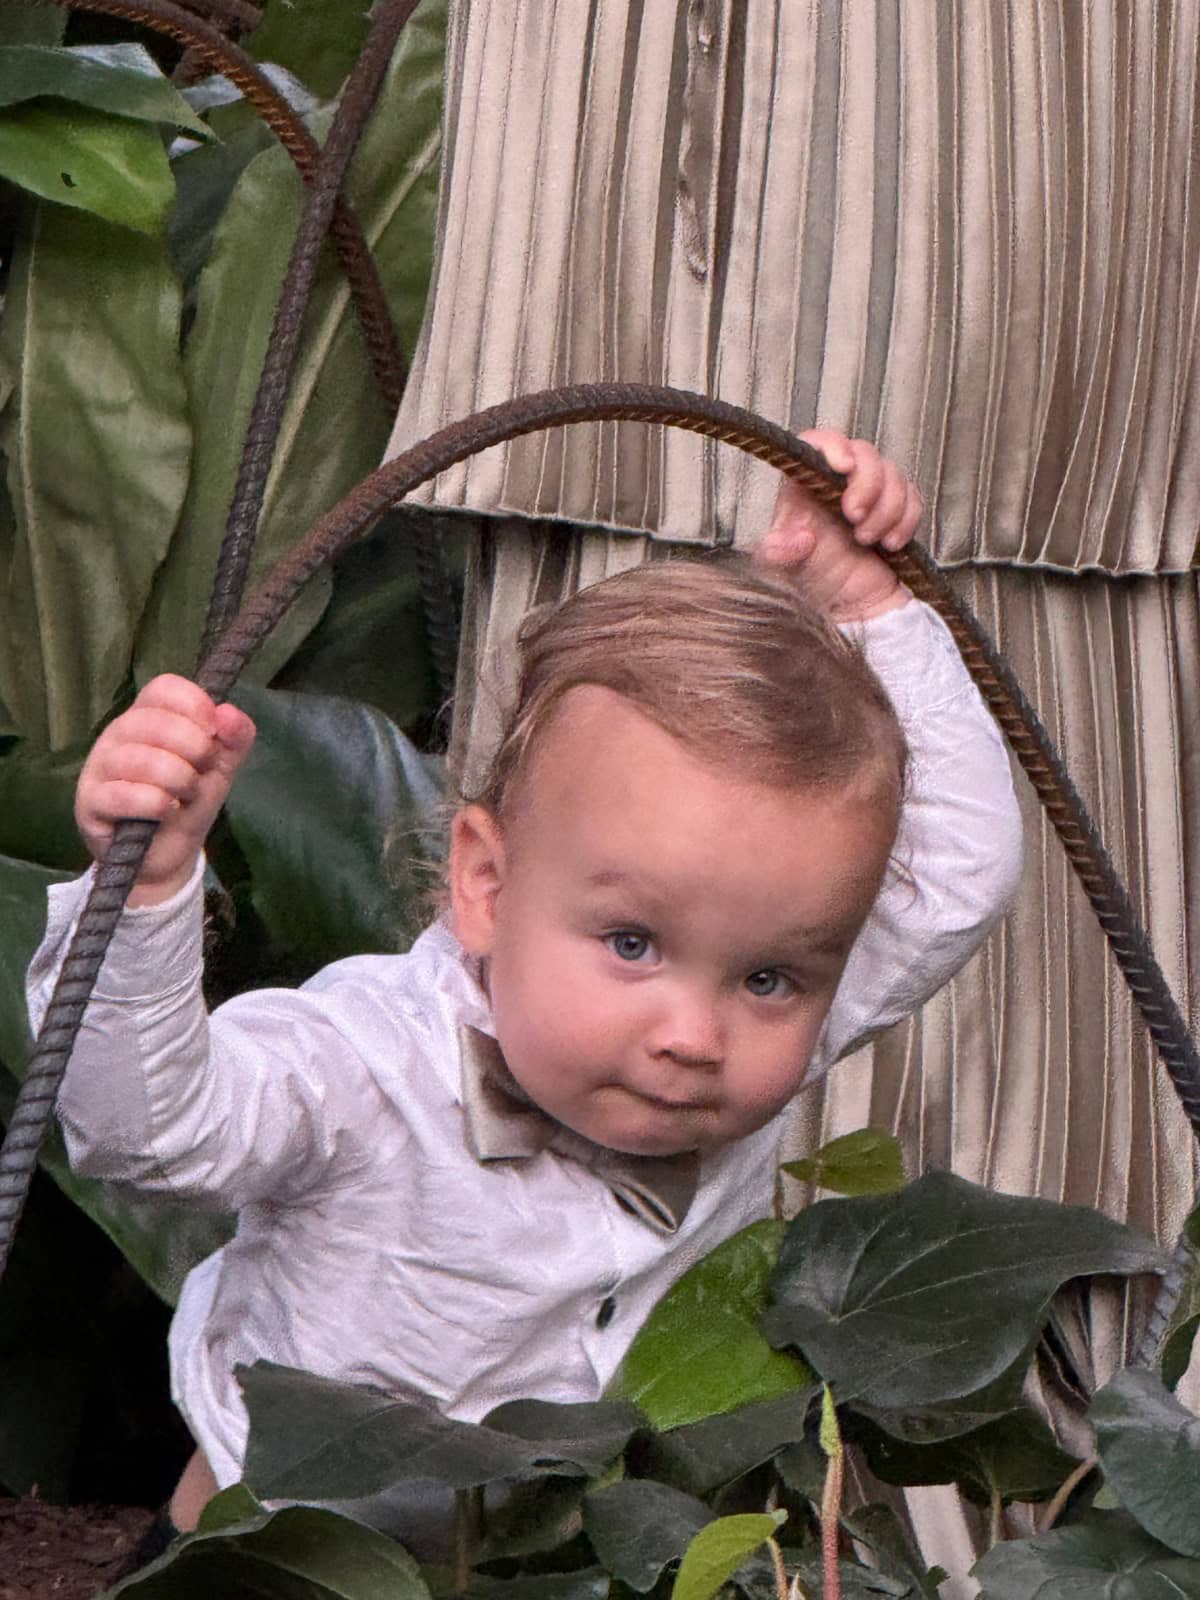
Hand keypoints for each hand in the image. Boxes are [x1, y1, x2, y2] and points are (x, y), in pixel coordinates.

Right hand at [75, 675, 255, 906]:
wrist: (168, 855)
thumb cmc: (188, 802)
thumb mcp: (220, 768)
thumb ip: (234, 739)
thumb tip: (229, 714)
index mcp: (149, 716)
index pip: (164, 688)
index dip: (195, 705)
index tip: (214, 733)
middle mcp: (118, 734)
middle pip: (154, 721)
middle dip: (194, 749)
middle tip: (201, 772)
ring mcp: (99, 767)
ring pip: (140, 759)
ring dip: (178, 780)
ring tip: (185, 795)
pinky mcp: (90, 802)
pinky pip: (124, 795)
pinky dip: (156, 804)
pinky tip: (167, 811)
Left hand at [755, 432, 922, 621]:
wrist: (852, 605)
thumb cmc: (814, 581)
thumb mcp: (788, 571)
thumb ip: (782, 554)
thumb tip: (799, 537)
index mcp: (805, 486)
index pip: (818, 442)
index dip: (833, 445)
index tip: (843, 467)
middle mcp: (838, 482)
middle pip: (864, 452)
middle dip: (868, 485)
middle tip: (855, 521)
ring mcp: (870, 492)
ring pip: (892, 472)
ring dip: (887, 509)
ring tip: (868, 541)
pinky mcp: (896, 506)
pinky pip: (913, 496)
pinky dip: (906, 520)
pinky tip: (891, 544)